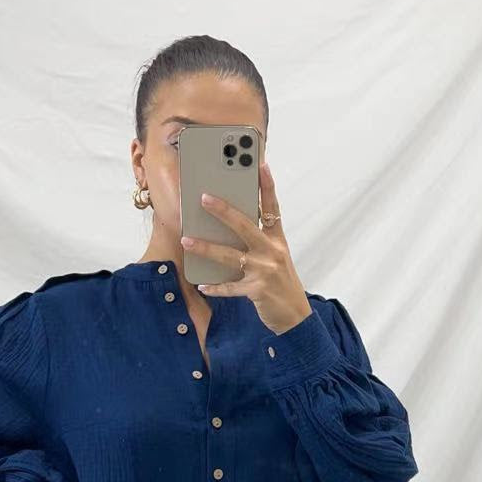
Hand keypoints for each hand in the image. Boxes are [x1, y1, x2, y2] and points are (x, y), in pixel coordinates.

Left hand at [179, 162, 310, 334]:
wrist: (295, 317)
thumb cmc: (281, 284)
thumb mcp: (276, 258)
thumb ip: (258, 242)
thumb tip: (228, 227)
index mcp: (278, 240)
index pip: (273, 208)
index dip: (267, 186)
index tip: (260, 165)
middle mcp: (272, 252)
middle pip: (245, 226)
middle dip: (223, 211)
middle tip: (204, 197)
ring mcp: (265, 271)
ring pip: (231, 255)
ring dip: (206, 248)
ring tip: (186, 240)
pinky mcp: (258, 291)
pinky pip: (231, 287)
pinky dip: (216, 287)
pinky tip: (203, 284)